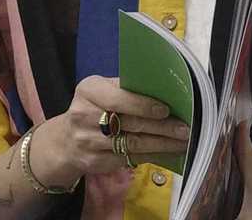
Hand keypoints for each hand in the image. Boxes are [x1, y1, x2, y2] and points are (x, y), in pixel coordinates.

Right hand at [30, 76, 189, 185]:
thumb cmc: (95, 108)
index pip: (118, 98)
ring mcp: (88, 141)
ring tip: (183, 141)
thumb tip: (167, 92)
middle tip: (184, 129)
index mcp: (89, 91)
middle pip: (130, 123)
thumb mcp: (103, 91)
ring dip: (162, 144)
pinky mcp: (95, 162)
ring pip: (133, 144)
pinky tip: (168, 152)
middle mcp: (84, 115)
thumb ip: (127, 89)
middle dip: (162, 127)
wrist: (66, 140)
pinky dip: (153, 155)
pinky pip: (130, 159)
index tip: (166, 110)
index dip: (143, 105)